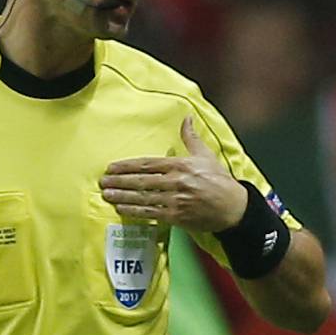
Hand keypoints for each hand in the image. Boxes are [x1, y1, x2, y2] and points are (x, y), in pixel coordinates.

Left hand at [100, 116, 247, 230]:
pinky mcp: (177, 217)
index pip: (147, 164)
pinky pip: (151, 213)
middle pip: (141, 181)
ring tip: (107, 195)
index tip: (111, 168)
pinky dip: (135, 212)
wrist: (233, 207)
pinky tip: (122, 210)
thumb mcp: (206, 155)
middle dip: (119, 182)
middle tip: (102, 182)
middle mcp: (175, 182)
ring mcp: (175, 200)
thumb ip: (191, 137)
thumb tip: (187, 117)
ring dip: (123, 197)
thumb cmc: (219, 181)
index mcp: (180, 165)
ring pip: (143, 198)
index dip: (127, 166)